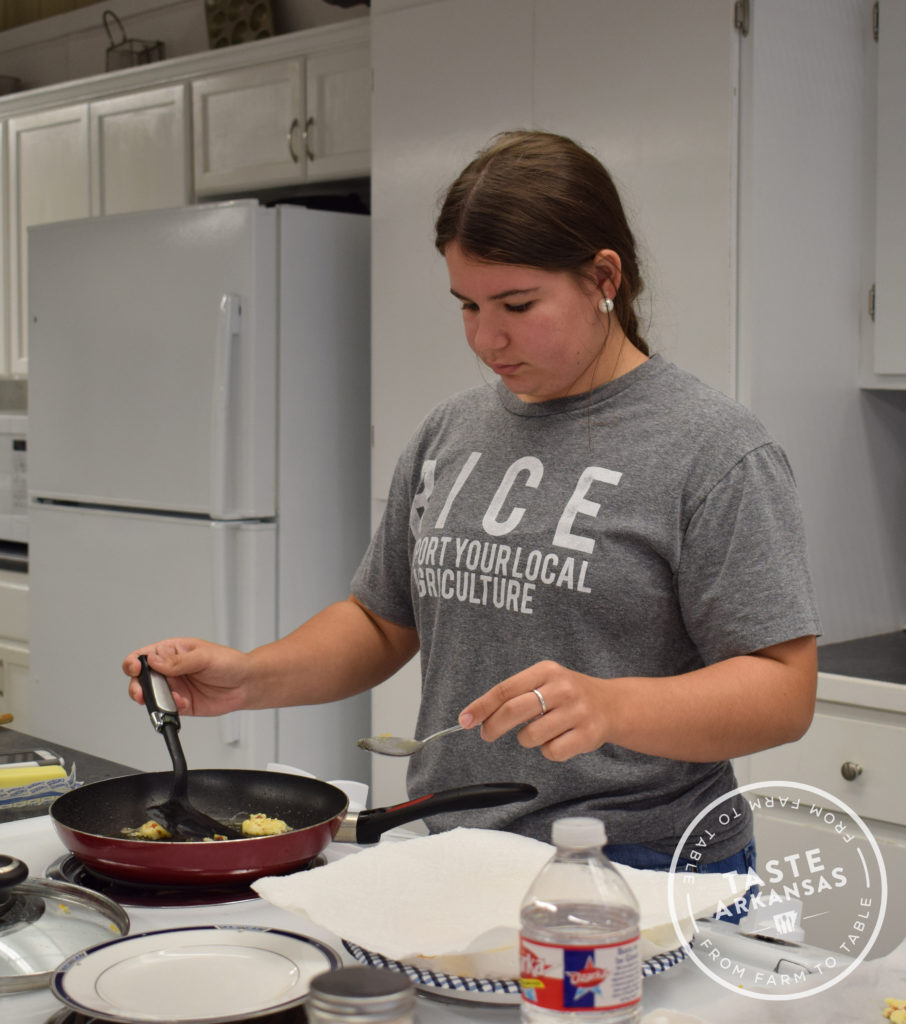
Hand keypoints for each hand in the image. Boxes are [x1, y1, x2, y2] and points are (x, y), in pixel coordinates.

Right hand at [122, 638, 251, 716]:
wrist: (247, 684)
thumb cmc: (229, 663)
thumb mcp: (204, 656)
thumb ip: (178, 661)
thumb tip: (154, 661)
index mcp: (171, 651)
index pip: (143, 656)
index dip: (134, 662)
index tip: (135, 669)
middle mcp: (169, 670)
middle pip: (141, 679)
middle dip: (138, 687)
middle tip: (143, 693)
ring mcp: (174, 688)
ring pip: (152, 697)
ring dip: (155, 700)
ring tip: (169, 699)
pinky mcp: (181, 704)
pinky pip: (168, 709)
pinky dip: (172, 709)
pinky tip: (183, 703)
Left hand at [458, 660, 612, 761]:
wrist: (612, 704)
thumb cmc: (568, 695)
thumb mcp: (545, 681)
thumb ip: (516, 694)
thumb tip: (478, 715)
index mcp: (546, 671)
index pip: (505, 689)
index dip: (481, 706)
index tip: (465, 719)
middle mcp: (562, 688)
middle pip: (513, 710)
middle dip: (493, 726)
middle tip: (487, 734)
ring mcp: (576, 712)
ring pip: (530, 736)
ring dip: (527, 739)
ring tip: (541, 730)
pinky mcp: (587, 735)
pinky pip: (551, 752)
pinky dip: (549, 751)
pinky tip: (559, 739)